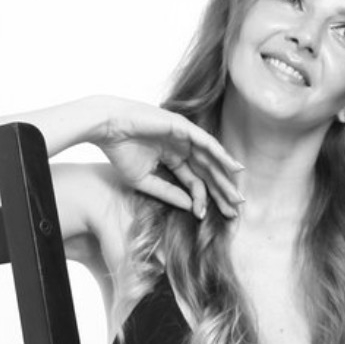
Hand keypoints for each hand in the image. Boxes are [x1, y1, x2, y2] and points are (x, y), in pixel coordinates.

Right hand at [97, 98, 243, 218]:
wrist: (106, 127)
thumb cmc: (119, 151)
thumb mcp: (144, 181)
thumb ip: (168, 193)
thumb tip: (189, 207)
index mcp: (173, 158)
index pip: (194, 181)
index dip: (201, 199)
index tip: (203, 217)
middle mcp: (183, 147)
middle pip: (208, 172)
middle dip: (221, 192)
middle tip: (235, 210)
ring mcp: (185, 136)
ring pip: (211, 160)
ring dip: (225, 178)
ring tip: (237, 196)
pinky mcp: (184, 127)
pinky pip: (208, 143)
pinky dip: (222, 156)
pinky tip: (235, 169)